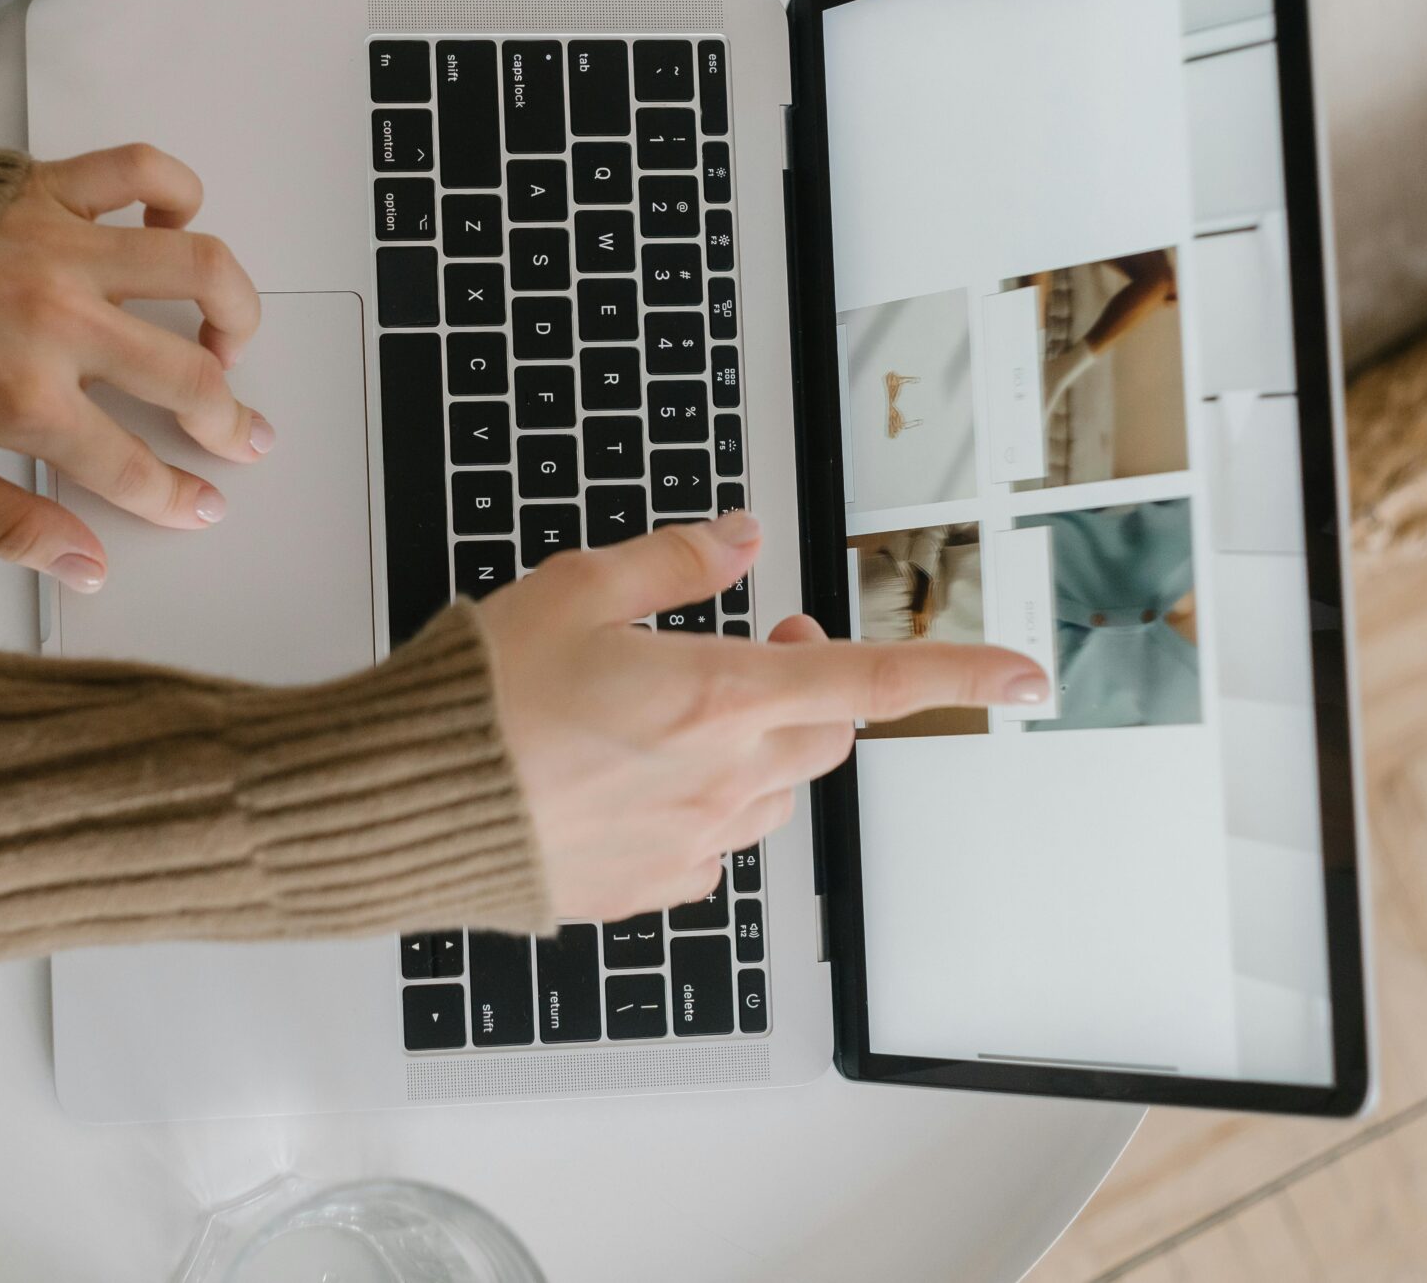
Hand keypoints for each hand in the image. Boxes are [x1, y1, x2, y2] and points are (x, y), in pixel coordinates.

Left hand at [0, 144, 264, 591]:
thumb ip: (1, 524)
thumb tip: (83, 564)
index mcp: (23, 399)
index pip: (133, 466)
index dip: (177, 495)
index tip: (199, 504)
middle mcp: (59, 321)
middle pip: (189, 377)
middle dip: (230, 420)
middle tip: (240, 435)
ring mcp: (60, 247)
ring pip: (197, 266)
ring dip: (234, 308)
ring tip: (232, 336)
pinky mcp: (45, 187)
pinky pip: (141, 171)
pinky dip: (177, 193)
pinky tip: (174, 226)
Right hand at [475, 512, 1049, 920]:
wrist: (400, 803)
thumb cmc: (476, 697)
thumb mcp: (575, 588)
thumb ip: (676, 562)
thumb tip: (742, 538)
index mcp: (716, 696)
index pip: (872, 682)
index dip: (961, 675)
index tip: (1027, 675)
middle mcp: (719, 778)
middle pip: (827, 732)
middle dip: (815, 684)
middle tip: (764, 642)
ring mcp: (689, 843)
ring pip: (776, 789)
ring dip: (760, 745)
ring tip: (678, 710)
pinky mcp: (649, 887)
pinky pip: (715, 843)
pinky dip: (705, 803)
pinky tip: (638, 777)